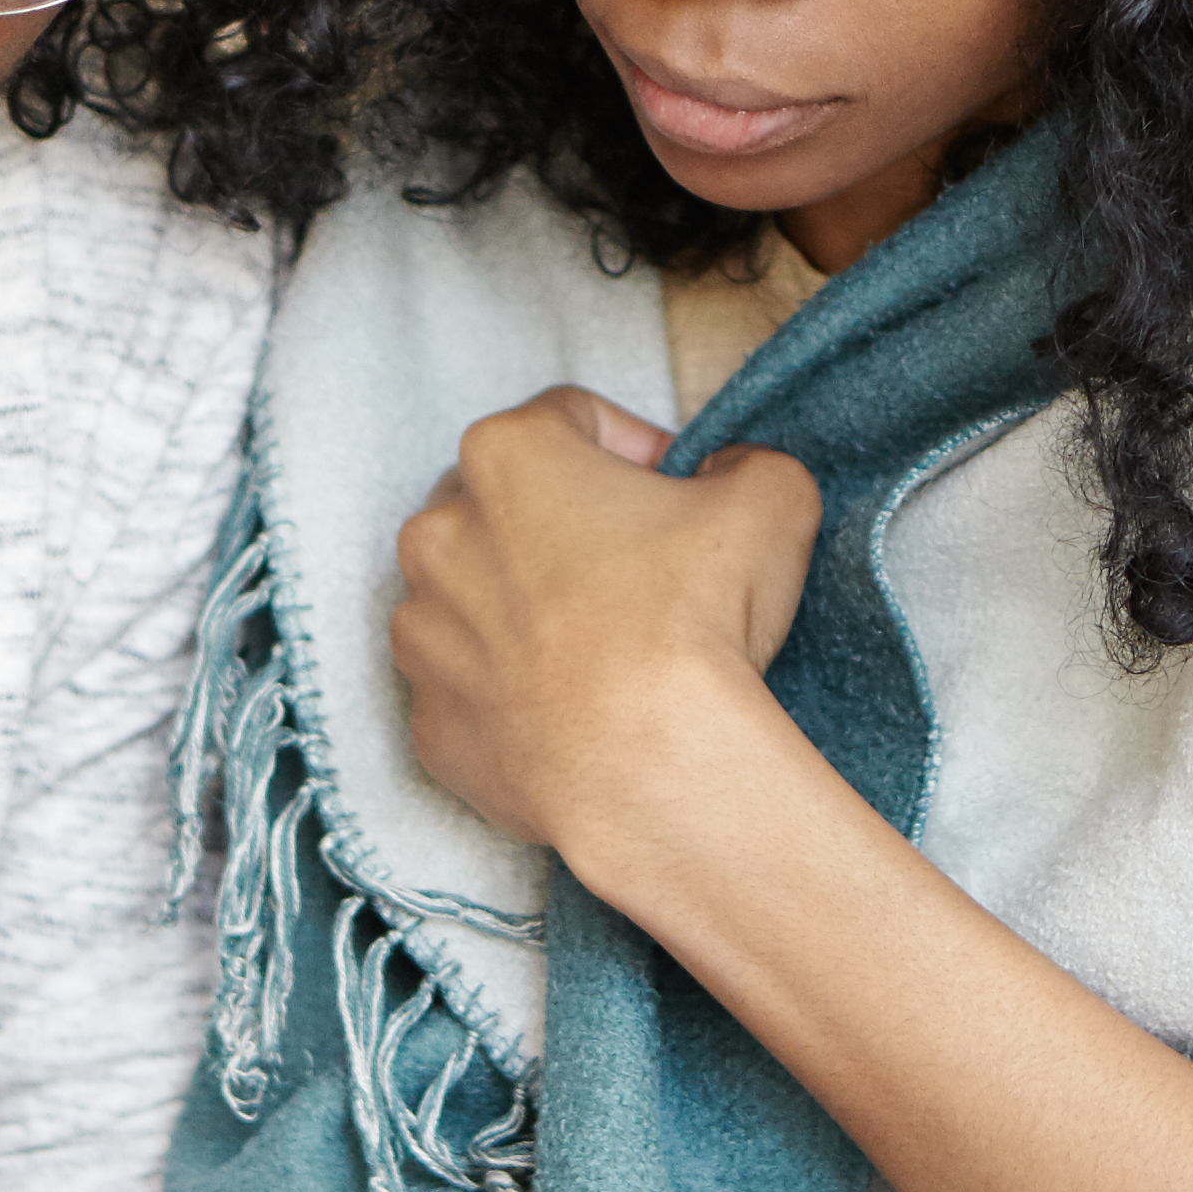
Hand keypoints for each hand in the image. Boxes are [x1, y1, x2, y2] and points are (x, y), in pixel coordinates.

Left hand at [389, 390, 817, 866]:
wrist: (650, 771)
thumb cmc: (693, 627)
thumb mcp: (771, 502)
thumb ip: (746, 465)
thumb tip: (729, 476)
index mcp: (507, 456)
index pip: (573, 420)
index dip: (636, 450)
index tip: (676, 493)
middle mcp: (438, 533)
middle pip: (510, 507)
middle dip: (571, 529)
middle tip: (644, 574)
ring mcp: (422, 631)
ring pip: (479, 597)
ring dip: (532, 609)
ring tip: (609, 650)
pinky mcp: (428, 718)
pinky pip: (473, 687)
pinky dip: (515, 691)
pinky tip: (578, 709)